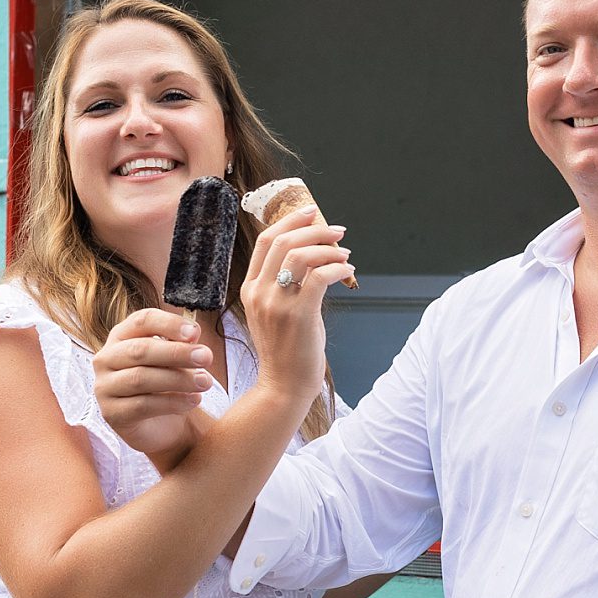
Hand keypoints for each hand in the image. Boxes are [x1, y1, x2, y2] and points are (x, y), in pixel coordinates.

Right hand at [94, 308, 215, 469]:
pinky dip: (172, 402)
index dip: (169, 324)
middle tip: (206, 357)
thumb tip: (193, 333)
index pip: (142, 321)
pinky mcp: (112, 414)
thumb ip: (182, 344)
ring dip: (178, 379)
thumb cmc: (168, 384)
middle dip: (177, 352)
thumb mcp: (177, 360)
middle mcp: (107, 358)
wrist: (162, 426)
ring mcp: (105, 387)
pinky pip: (142, 405)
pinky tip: (193, 401)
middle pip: (140, 350)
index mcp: (122, 336)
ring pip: (141, 378)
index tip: (195, 332)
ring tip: (205, 382)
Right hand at [239, 204, 354, 406]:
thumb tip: (314, 256)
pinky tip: (347, 272)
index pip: (264, 241)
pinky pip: (319, 277)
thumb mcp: (277, 311)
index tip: (311, 212)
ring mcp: (276, 304)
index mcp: (249, 288)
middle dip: (314, 229)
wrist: (284, 385)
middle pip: (282, 242)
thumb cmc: (287, 349)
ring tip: (345, 253)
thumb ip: (287, 284)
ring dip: (328, 248)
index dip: (289, 222)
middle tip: (337, 231)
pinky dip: (337, 268)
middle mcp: (258, 293)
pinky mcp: (298, 315)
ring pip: (300, 256)